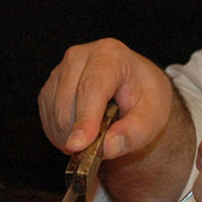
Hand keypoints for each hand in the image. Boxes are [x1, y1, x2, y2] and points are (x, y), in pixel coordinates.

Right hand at [37, 38, 193, 201]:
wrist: (135, 92)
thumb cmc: (145, 100)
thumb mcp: (153, 118)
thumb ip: (134, 133)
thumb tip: (109, 147)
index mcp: (109, 54)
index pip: (92, 88)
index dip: (85, 119)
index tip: (79, 146)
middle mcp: (79, 57)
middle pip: (68, 105)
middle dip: (81, 134)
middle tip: (104, 147)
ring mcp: (59, 71)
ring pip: (55, 116)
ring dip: (72, 137)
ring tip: (97, 136)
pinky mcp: (48, 89)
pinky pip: (48, 121)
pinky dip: (63, 136)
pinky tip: (83, 133)